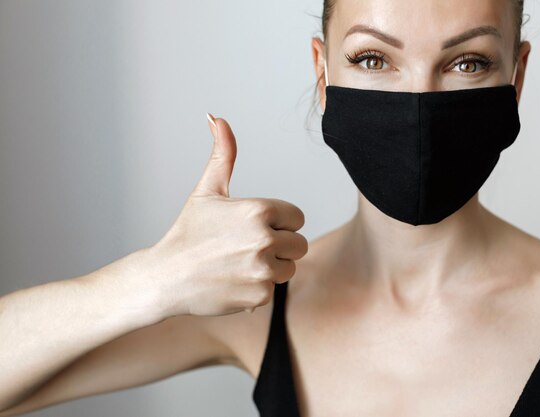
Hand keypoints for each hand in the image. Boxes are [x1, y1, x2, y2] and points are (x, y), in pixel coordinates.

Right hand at [142, 113, 307, 316]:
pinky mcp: (260, 296)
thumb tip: (217, 117)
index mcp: (259, 210)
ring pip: (289, 268)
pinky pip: (274, 290)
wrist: (165, 278)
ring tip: (238, 264)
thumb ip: (222, 155)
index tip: (251, 228)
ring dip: (270, 268)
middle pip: (298, 244)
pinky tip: (233, 282)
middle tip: (243, 249)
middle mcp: (264, 239)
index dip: (277, 223)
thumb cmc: (187, 232)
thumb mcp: (206, 190)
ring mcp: (262, 270)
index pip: (296, 217)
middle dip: (278, 246)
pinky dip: (257, 289)